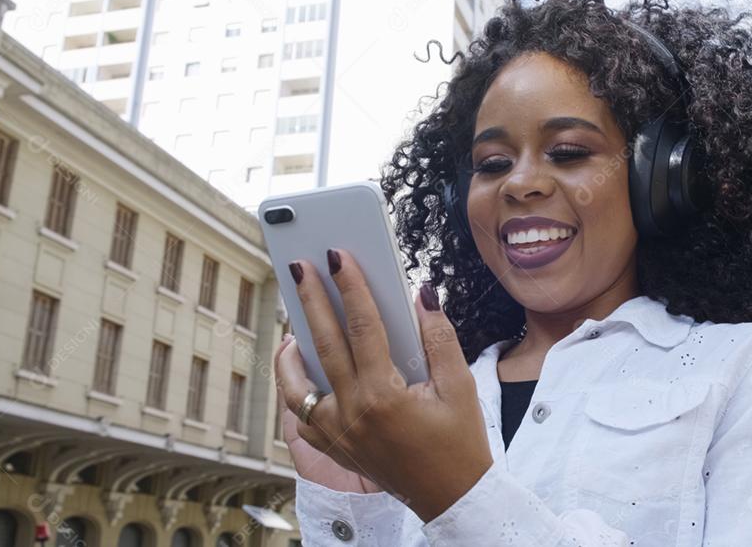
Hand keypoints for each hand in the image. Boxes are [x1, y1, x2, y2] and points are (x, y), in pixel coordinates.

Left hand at [273, 249, 493, 522]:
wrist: (452, 496)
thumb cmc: (460, 443)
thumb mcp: (460, 386)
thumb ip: (439, 337)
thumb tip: (422, 293)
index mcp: (384, 396)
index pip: (362, 326)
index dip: (350, 286)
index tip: (338, 256)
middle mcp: (352, 414)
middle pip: (324, 343)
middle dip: (311, 299)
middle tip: (300, 266)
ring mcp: (337, 433)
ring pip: (298, 383)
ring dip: (291, 348)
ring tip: (291, 318)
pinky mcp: (334, 447)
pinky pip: (302, 413)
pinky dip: (295, 386)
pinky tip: (298, 365)